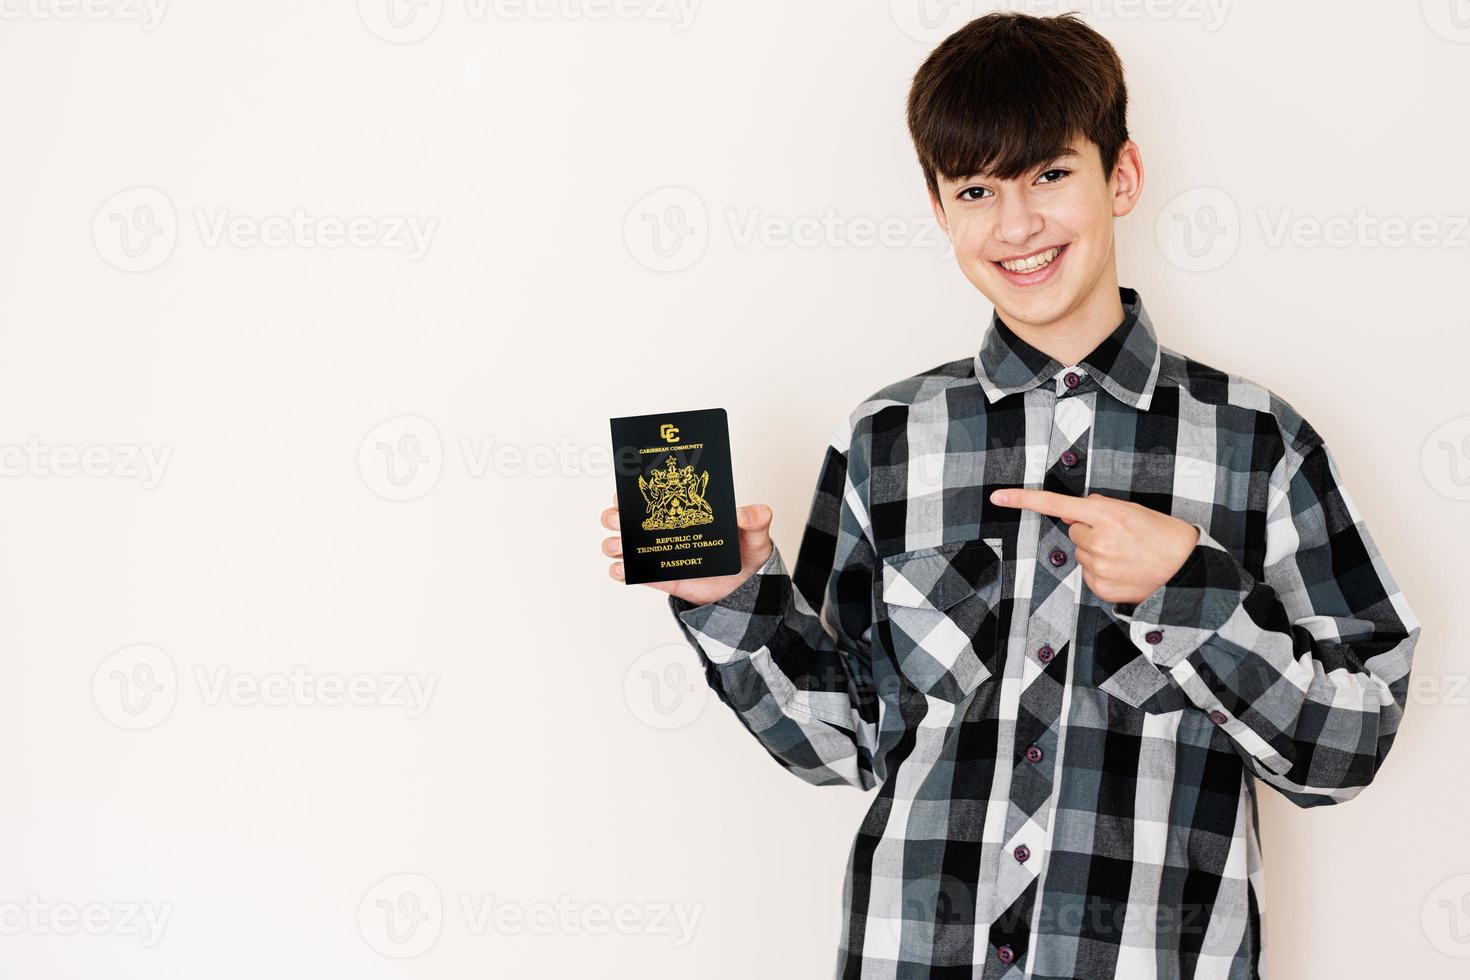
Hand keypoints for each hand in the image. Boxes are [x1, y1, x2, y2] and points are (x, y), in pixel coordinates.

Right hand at [601, 491, 775, 605]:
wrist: (746, 589)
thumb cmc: (747, 554)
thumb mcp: (755, 534)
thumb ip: (756, 520)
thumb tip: (747, 513)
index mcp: (684, 510)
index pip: (655, 495)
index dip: (634, 490)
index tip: (625, 491)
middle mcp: (667, 530)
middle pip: (630, 519)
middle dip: (616, 515)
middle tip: (618, 518)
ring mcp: (662, 555)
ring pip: (626, 546)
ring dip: (615, 543)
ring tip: (618, 545)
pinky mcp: (663, 578)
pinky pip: (637, 575)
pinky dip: (623, 571)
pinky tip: (621, 568)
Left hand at [988, 488, 1199, 604]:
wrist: (1187, 571)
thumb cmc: (1163, 536)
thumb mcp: (1134, 510)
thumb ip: (1101, 507)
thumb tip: (1076, 508)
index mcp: (1106, 515)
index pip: (1056, 504)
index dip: (1023, 500)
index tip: (997, 497)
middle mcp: (1097, 540)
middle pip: (1073, 530)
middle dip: (1090, 532)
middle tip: (1121, 538)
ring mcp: (1097, 567)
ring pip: (1081, 554)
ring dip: (1097, 553)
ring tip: (1127, 555)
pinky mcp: (1099, 588)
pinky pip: (1088, 575)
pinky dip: (1102, 572)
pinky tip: (1124, 571)